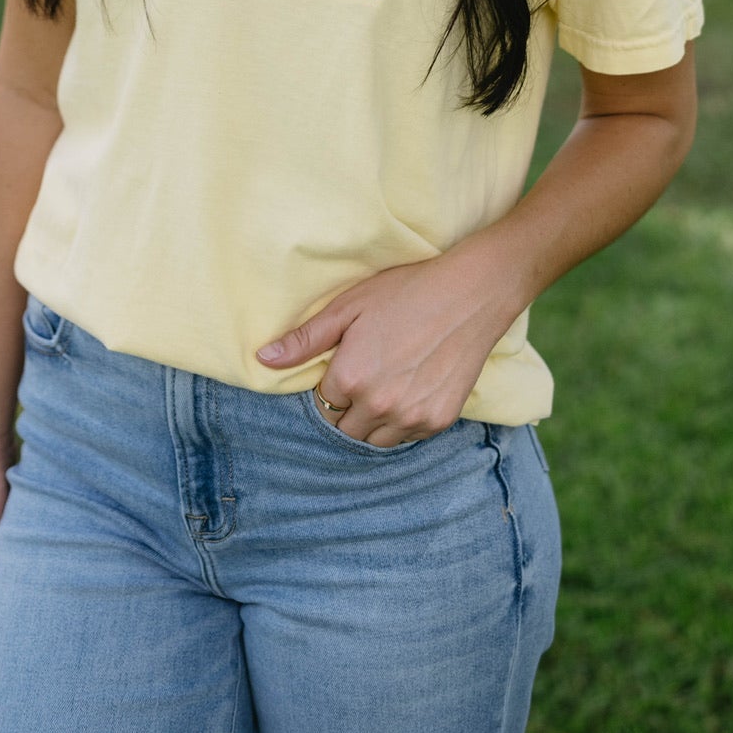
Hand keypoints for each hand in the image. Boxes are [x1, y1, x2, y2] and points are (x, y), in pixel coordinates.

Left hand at [256, 241, 516, 448]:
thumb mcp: (349, 306)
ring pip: (374, 440)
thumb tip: (262, 359)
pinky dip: (402, 422)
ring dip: (372, 422)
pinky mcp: (437, 421)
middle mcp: (378, 405)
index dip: (332, 384)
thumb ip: (305, 339)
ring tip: (385, 385)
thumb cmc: (405, 291)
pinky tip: (409, 390)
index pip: (323, 403)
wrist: (470, 293)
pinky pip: (407, 438)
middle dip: (347, 409)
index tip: (346, 365)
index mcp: (350, 378)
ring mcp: (410, 417)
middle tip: (365, 375)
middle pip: (345, 429)